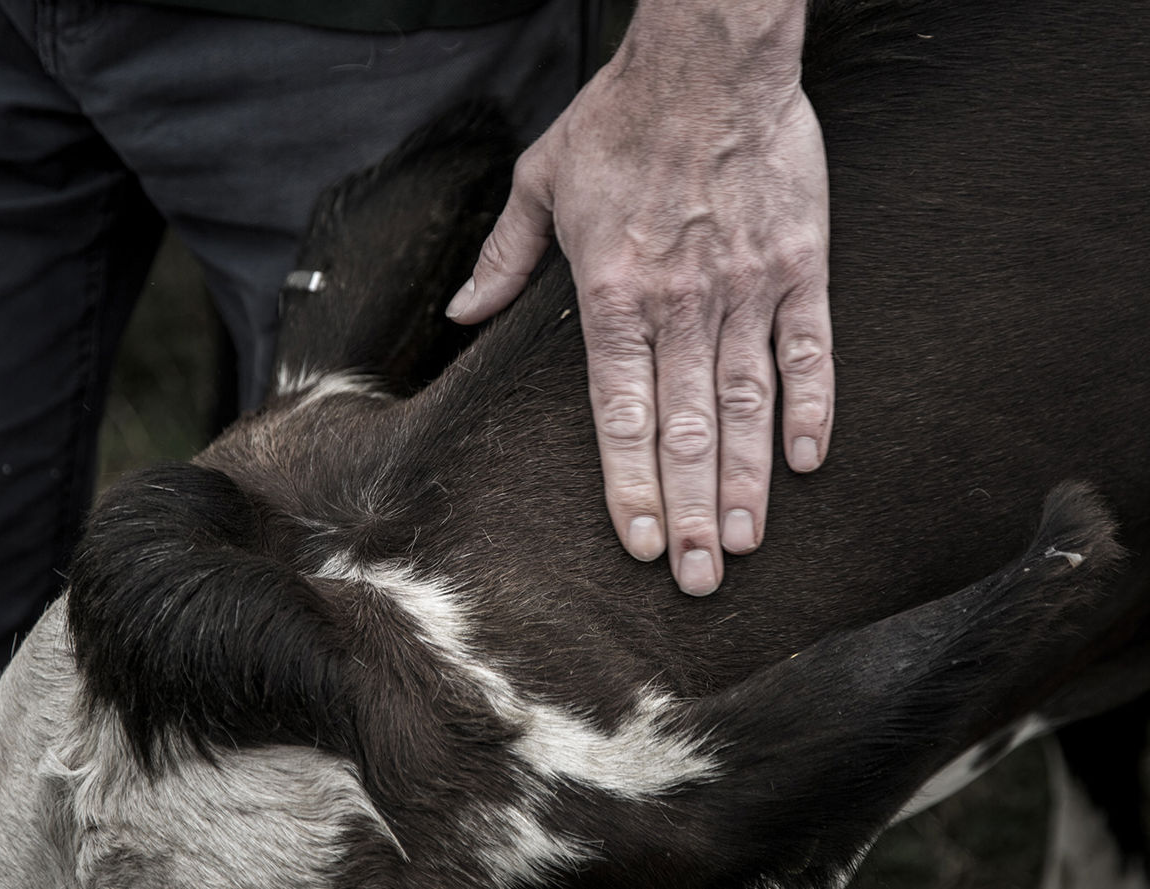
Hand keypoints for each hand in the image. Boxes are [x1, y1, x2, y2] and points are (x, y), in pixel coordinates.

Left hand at [446, 1, 832, 595]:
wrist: (706, 61)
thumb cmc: (619, 121)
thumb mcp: (540, 181)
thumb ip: (504, 257)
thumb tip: (462, 312)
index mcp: (611, 294)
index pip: (619, 415)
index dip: (630, 487)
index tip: (643, 546)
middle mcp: (680, 306)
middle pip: (687, 430)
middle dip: (694, 513)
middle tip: (702, 582)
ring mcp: (745, 289)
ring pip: (748, 405)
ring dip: (748, 481)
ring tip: (748, 544)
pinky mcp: (798, 266)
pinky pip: (809, 350)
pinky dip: (811, 406)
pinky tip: (808, 460)